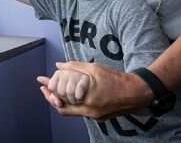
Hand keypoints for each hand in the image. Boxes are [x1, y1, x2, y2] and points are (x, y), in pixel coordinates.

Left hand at [38, 62, 153, 120]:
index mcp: (87, 101)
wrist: (137, 92)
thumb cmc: (117, 79)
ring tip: (55, 88)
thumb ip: (74, 67)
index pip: (61, 102)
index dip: (49, 93)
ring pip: (72, 110)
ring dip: (63, 99)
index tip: (42, 84)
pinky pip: (81, 110)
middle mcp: (90, 112)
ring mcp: (95, 116)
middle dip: (53, 97)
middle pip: (64, 109)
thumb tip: (58, 65)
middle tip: (45, 87)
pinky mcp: (100, 115)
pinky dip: (73, 101)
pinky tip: (70, 92)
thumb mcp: (94, 69)